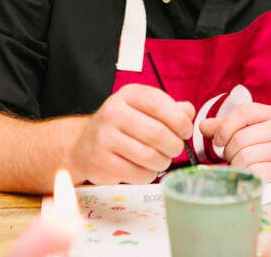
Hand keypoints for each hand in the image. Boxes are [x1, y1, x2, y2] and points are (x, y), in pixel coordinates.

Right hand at [70, 83, 194, 184]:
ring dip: (163, 162)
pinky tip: (145, 168)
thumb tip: (188, 111)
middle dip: (174, 146)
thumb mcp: (142, 109)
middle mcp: (113, 113)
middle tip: (175, 149)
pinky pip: (138, 174)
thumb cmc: (120, 126)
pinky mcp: (101, 163)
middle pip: (157, 133)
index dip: (179, 120)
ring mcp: (104, 138)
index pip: (159, 102)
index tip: (186, 131)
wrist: (82, 146)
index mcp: (128, 95)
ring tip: (161, 159)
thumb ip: (169, 108)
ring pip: (150, 156)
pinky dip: (149, 175)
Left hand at [199, 102, 270, 181]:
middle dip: (229, 151)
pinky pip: (254, 172)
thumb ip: (224, 126)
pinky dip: (247, 175)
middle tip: (234, 156)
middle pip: (240, 138)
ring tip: (243, 164)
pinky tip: (251, 173)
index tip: (218, 140)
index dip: (224, 127)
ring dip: (237, 164)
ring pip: (245, 157)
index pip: (242, 112)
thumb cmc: (263, 146)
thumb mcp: (247, 130)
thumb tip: (203, 126)